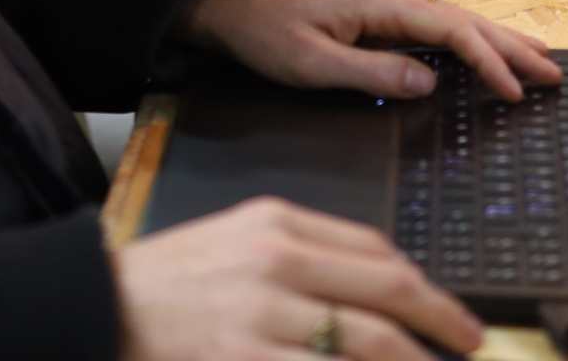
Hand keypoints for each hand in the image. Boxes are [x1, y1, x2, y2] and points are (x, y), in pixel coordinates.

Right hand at [114, 197, 483, 360]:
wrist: (96, 306)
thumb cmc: (170, 283)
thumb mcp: (236, 242)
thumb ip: (299, 255)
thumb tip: (372, 290)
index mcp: (276, 221)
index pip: (374, 250)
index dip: (424, 287)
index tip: (452, 316)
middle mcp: (275, 260)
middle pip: (385, 291)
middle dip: (440, 324)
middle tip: (472, 346)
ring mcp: (261, 314)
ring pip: (366, 342)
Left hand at [178, 0, 563, 103]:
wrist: (230, 3)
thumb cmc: (266, 32)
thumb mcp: (313, 63)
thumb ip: (373, 73)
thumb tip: (431, 82)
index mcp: (383, 3)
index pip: (452, 32)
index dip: (490, 61)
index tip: (518, 91)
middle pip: (465, 21)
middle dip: (512, 47)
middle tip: (555, 74)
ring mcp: (387, 1)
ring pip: (455, 22)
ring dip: (497, 42)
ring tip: (537, 61)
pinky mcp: (377, 12)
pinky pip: (435, 27)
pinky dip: (468, 40)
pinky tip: (481, 52)